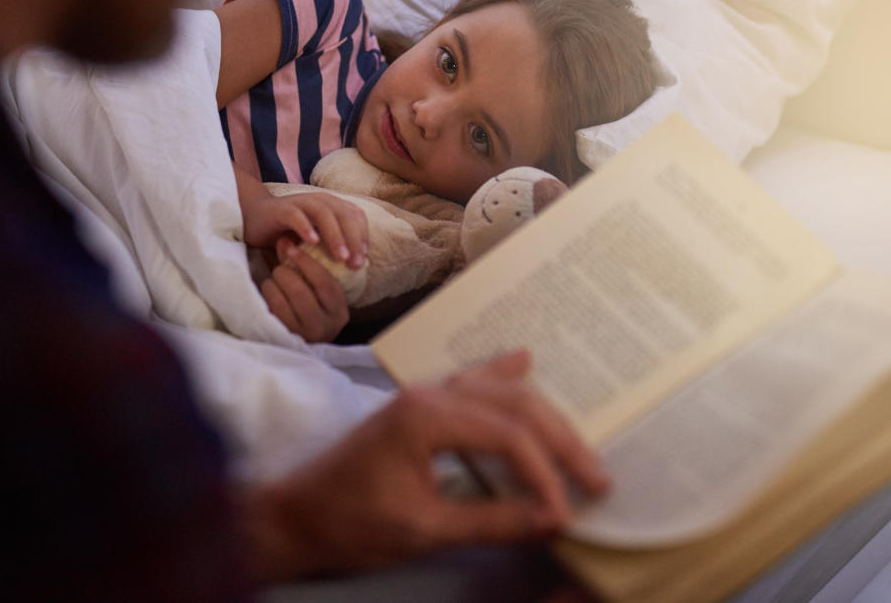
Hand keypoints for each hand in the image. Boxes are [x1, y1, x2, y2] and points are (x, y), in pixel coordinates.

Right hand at [242, 191, 367, 268]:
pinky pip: (296, 215)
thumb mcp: (315, 238)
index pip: (356, 216)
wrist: (254, 218)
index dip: (363, 236)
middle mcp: (319, 200)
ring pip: (324, 214)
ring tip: (340, 257)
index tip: (363, 259)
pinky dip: (306, 227)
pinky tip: (312, 242)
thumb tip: (356, 266)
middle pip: (344, 215)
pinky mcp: (282, 209)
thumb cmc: (288, 232)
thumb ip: (332, 245)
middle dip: (354, 239)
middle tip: (355, 264)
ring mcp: (300, 202)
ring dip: (335, 235)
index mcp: (331, 205)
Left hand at [243, 351, 608, 581]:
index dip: (544, 474)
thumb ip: (491, 521)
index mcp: (426, 416)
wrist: (294, 515)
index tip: (567, 511)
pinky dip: (503, 378)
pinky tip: (524, 361)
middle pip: (512, 403)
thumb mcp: (423, 530)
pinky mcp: (419, 405)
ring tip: (578, 442)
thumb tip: (551, 517)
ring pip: (497, 390)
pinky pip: (472, 383)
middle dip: (558, 439)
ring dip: (540, 415)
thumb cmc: (349, 524)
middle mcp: (428, 393)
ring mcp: (423, 394)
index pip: (507, 436)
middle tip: (597, 475)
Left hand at [259, 237, 349, 341]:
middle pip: (300, 292)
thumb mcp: (316, 287)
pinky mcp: (284, 339)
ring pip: (282, 301)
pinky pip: (270, 311)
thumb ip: (301, 262)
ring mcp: (303, 336)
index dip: (306, 262)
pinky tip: (269, 291)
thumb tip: (284, 239)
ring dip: (274, 284)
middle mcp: (325, 326)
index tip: (291, 248)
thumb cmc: (312, 306)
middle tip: (280, 267)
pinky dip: (267, 295)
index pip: (324, 281)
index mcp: (339, 310)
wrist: (305, 343)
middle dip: (286, 273)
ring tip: (274, 279)